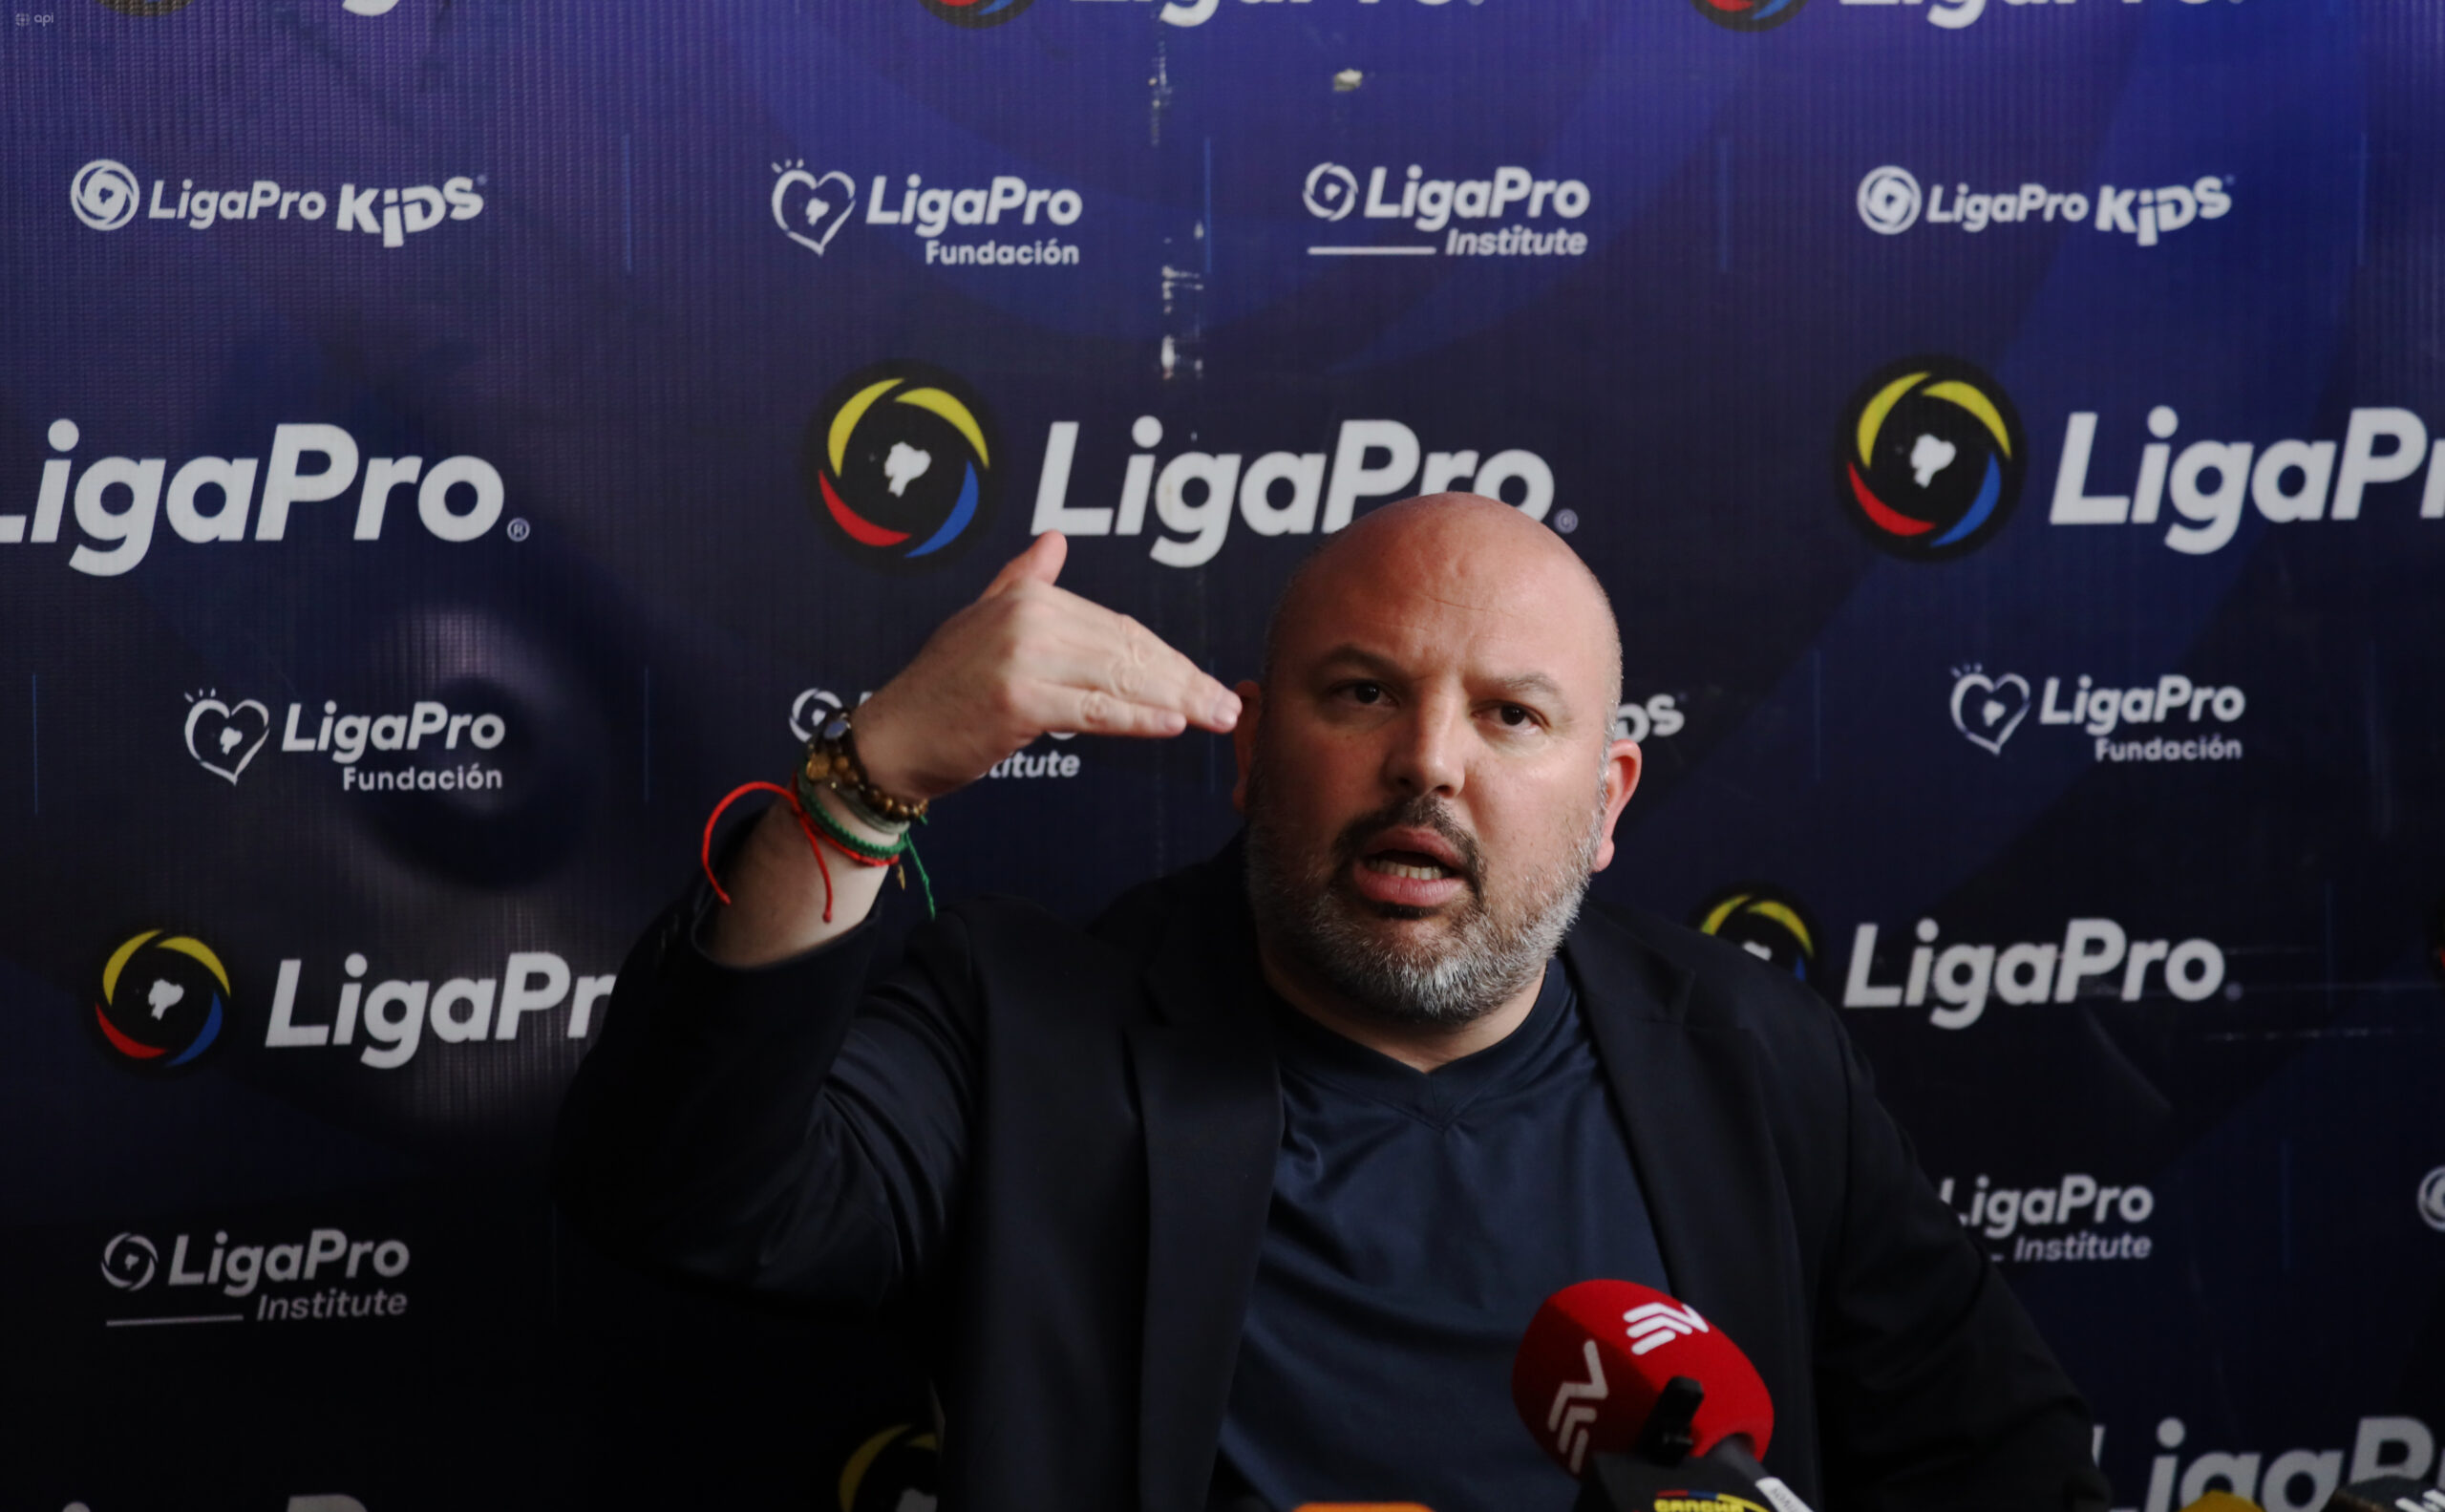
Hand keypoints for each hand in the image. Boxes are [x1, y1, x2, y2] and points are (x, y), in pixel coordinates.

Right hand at [851, 533, 1242, 803]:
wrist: (893, 738)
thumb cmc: (942, 690)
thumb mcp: (981, 619)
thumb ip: (1023, 580)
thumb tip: (1055, 540)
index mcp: (1028, 595)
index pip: (1118, 628)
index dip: (1166, 657)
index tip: (1202, 679)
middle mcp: (1028, 617)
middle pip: (1127, 652)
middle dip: (1184, 680)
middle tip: (1226, 705)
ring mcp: (1023, 658)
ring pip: (1119, 680)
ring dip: (1177, 700)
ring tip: (1215, 718)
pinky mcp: (1019, 702)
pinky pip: (1095, 711)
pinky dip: (1139, 718)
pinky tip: (1174, 724)